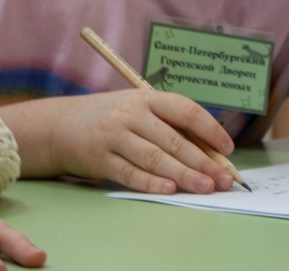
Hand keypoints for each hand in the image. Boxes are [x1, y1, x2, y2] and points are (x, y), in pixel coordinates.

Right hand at [25, 89, 236, 193]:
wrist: (60, 125)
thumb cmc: (111, 117)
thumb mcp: (138, 109)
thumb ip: (169, 125)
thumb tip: (209, 152)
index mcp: (146, 98)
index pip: (185, 110)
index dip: (210, 129)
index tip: (228, 148)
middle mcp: (131, 114)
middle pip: (173, 140)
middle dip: (202, 161)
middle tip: (223, 178)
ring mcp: (114, 137)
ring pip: (155, 159)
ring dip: (183, 175)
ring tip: (204, 187)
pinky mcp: (100, 160)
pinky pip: (130, 174)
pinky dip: (151, 183)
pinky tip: (170, 190)